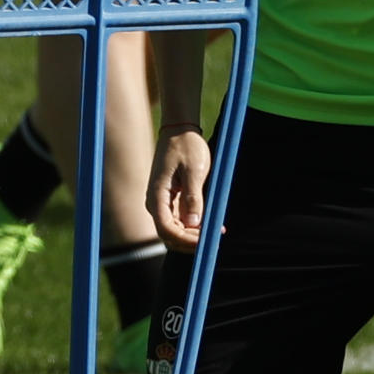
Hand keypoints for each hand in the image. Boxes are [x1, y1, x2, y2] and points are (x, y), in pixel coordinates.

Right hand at [147, 128, 209, 249]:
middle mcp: (156, 203)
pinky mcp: (170, 201)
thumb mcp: (194, 170)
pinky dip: (195, 227)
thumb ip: (193, 197)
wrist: (180, 131)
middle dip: (190, 242)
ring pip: (175, 231)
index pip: (166, 229)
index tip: (206, 240)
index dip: (186, 240)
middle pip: (169, 235)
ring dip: (194, 236)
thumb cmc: (187, 146)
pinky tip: (212, 225)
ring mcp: (162, 203)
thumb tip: (193, 223)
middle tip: (215, 238)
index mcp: (157, 195)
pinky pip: (180, 221)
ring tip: (217, 231)